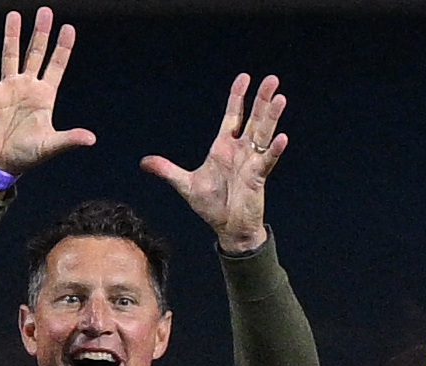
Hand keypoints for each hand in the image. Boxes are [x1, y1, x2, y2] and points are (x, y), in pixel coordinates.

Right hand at [0, 9, 93, 177]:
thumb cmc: (26, 156)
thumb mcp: (49, 146)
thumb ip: (69, 139)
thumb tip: (91, 139)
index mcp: (44, 96)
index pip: (56, 66)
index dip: (62, 48)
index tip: (69, 28)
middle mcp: (27, 87)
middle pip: (35, 53)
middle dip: (41, 33)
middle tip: (46, 11)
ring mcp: (8, 88)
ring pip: (10, 55)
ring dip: (12, 36)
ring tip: (15, 15)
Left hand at [144, 70, 285, 252]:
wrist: (227, 229)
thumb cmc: (211, 206)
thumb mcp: (185, 185)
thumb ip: (166, 170)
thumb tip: (144, 162)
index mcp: (223, 147)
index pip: (233, 115)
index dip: (238, 96)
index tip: (245, 77)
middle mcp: (240, 151)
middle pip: (253, 119)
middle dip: (261, 99)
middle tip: (272, 79)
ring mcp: (251, 163)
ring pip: (263, 134)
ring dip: (271, 117)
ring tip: (280, 98)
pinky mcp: (257, 178)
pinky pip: (267, 161)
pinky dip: (274, 150)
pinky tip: (282, 138)